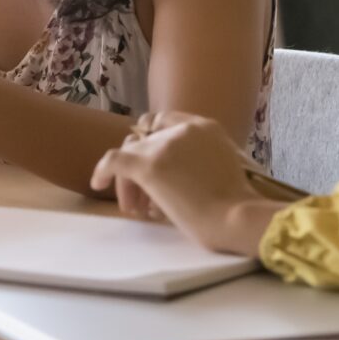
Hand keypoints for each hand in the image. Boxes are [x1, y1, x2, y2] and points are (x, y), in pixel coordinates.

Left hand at [90, 111, 278, 255]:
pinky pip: (114, 161)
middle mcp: (184, 129)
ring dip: (130, 182)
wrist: (238, 217)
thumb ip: (203, 161)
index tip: (148, 162)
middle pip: (146, 142)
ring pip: (131, 155)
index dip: (151, 141)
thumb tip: (177, 177)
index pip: (164, 122)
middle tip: (145, 202)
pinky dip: (103, 172)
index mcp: (206, 128)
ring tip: (137, 210)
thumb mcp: (227, 169)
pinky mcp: (149, 165)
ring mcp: (165, 145)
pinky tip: (98, 185)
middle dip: (143, 171)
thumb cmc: (240, 206)